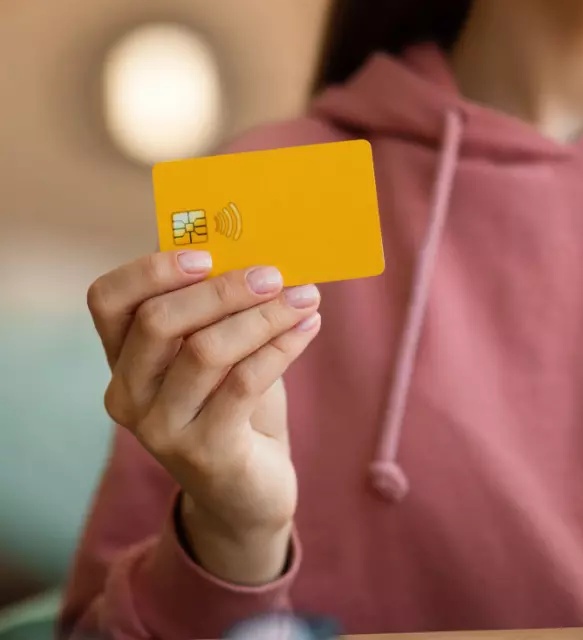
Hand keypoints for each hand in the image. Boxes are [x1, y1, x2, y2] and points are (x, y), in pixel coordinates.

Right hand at [87, 251, 321, 583]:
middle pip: (159, 321)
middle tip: (275, 274)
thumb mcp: (218, 355)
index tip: (207, 254)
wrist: (248, 494)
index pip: (108, 301)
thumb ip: (221, 311)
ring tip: (306, 297)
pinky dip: (281, 347)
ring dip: (263, 316)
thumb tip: (261, 252)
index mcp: (122, 359)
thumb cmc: (234, 407)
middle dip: (223, 289)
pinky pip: (244, 382)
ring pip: (206, 350)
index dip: (151, 270)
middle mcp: (129, 394)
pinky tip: (308, 328)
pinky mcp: (205, 451)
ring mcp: (161, 428)